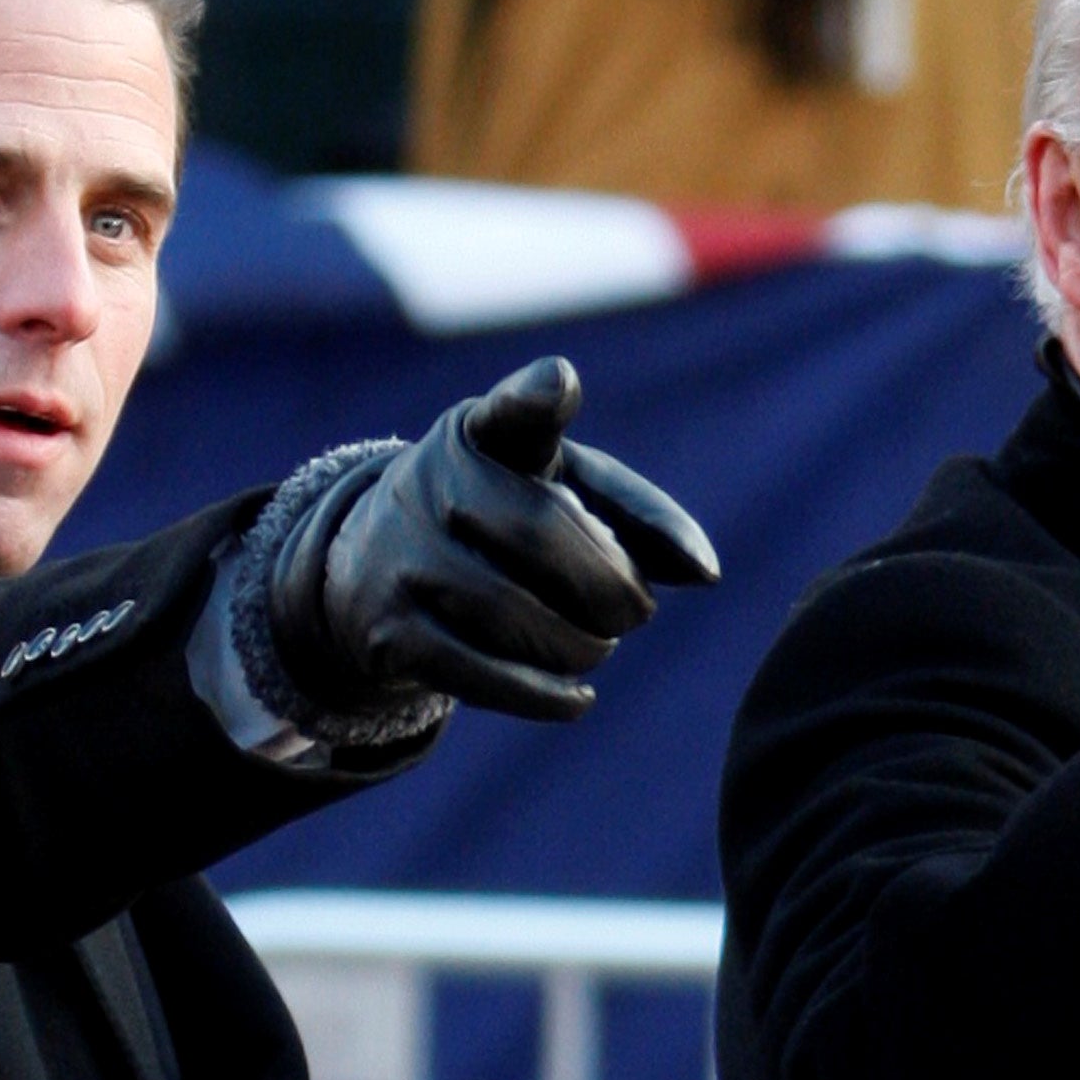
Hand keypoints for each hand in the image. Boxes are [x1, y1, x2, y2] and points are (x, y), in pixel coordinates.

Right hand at [269, 357, 718, 719]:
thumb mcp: (560, 489)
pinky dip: (543, 694)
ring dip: (579, 645)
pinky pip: (478, 674)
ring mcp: (401, 559)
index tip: (560, 383)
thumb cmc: (501, 515)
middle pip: (538, 536)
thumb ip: (635, 514)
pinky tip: (577, 695)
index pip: (509, 409)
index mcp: (481, 433)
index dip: (534, 397)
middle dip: (608, 587)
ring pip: (511, 615)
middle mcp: (429, 484)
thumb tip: (705, 572)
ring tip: (597, 645)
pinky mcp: (388, 634)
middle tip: (635, 612)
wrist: (374, 571)